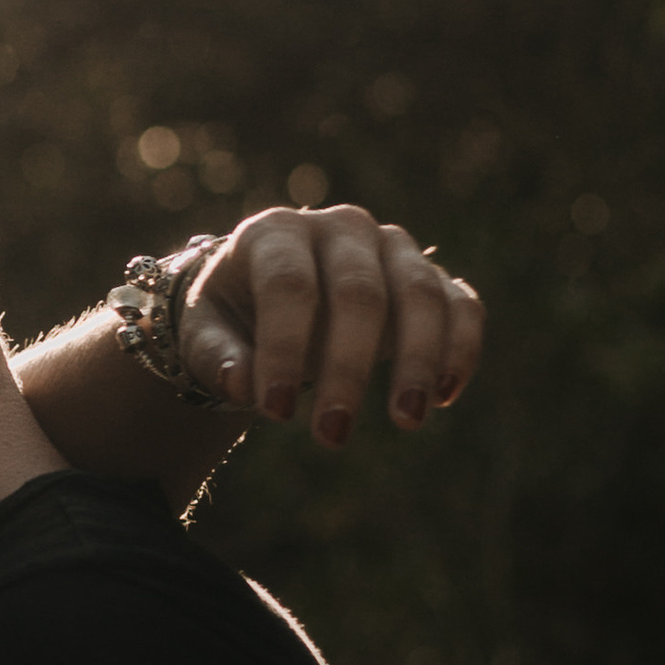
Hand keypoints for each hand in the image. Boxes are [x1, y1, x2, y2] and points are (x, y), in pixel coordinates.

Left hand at [182, 204, 483, 444]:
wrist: (270, 296)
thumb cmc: (232, 317)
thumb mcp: (204, 333)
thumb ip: (216, 357)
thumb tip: (240, 386)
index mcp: (275, 233)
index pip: (288, 285)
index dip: (283, 349)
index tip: (275, 413)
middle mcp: (341, 228)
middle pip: (359, 292)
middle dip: (348, 367)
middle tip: (333, 436)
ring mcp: (392, 247)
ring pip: (420, 293)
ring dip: (418, 359)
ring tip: (407, 421)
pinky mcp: (430, 277)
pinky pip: (460, 304)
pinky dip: (460, 347)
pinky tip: (444, 397)